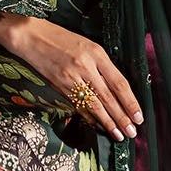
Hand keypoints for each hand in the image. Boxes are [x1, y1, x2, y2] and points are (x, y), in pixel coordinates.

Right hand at [0, 11, 142, 140]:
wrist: (31, 36)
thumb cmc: (60, 38)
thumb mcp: (87, 45)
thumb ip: (101, 66)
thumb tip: (116, 90)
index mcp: (97, 53)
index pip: (119, 83)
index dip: (130, 102)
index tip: (139, 115)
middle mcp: (86, 66)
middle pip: (109, 97)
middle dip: (123, 117)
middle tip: (133, 132)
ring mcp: (72, 78)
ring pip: (95, 105)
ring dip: (109, 122)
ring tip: (119, 134)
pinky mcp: (60, 86)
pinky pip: (79, 105)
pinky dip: (90, 117)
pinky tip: (98, 126)